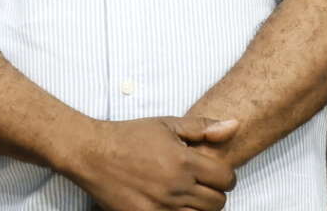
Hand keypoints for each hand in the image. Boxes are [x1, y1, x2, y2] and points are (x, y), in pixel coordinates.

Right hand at [71, 116, 239, 210]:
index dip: (224, 176)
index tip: (213, 174)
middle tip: (197, 184)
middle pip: (218, 202)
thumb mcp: (165, 124)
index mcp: (184, 161)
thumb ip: (202, 127)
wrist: (91, 153)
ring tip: (184, 195)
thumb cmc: (128, 136)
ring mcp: (162, 207)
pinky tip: (170, 203)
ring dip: (197, 207)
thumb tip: (235, 125)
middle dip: (212, 192)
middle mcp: (176, 187)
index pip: (227, 179)